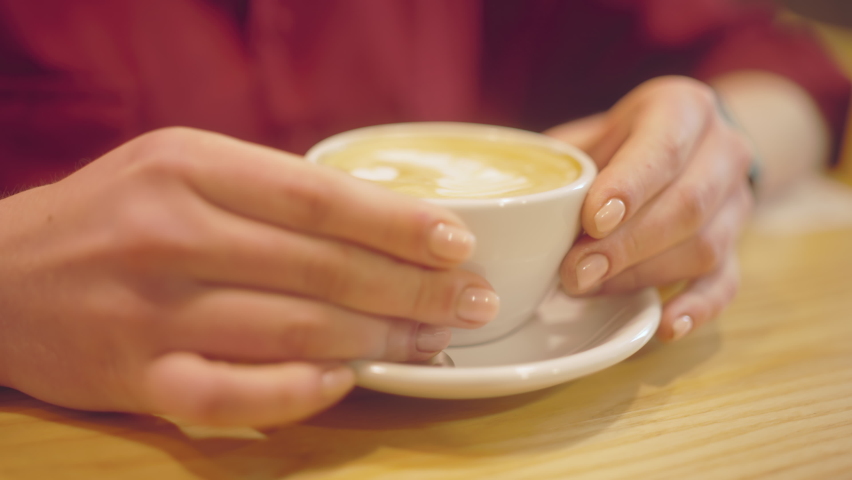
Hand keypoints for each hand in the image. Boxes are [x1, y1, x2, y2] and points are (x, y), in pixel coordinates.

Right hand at [0, 127, 497, 425]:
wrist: (5, 277)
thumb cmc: (116, 217)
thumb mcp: (183, 171)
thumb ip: (270, 193)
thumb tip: (383, 228)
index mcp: (188, 166)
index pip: (319, 197)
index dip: (399, 224)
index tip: (459, 242)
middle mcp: (167, 234)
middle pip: (319, 267)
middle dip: (411, 288)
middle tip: (473, 300)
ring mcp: (147, 312)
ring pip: (291, 330)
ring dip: (376, 340)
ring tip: (434, 339)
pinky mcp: (133, 378)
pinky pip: (238, 395)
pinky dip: (303, 392)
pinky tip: (349, 380)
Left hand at [547, 76, 754, 340]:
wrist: (689, 146)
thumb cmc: (624, 142)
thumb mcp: (594, 132)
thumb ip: (564, 161)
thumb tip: (513, 198)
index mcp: (683, 110)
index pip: (663, 149)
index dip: (629, 187)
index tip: (592, 220)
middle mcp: (722, 152)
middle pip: (687, 205)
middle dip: (628, 245)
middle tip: (575, 272)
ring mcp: (737, 203)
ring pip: (705, 246)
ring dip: (643, 274)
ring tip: (591, 289)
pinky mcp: (737, 247)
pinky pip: (726, 282)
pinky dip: (697, 308)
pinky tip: (666, 325)